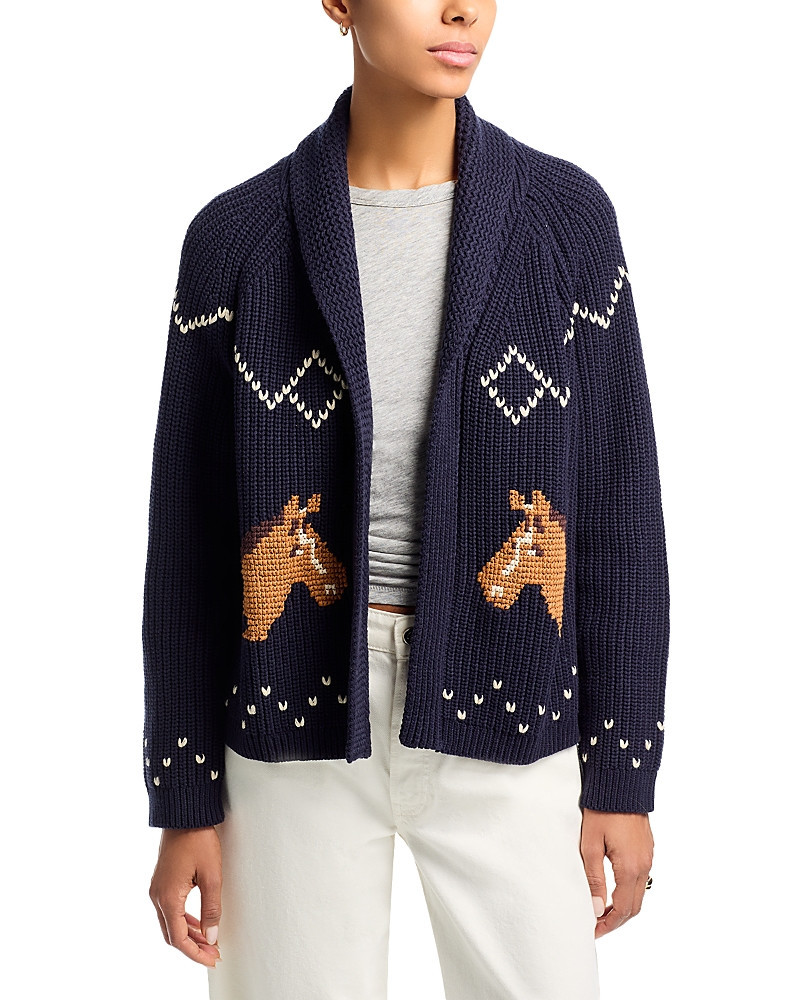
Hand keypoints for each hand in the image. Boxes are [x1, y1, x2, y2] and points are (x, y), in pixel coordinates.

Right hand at [149, 826, 222, 966]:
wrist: (184, 814)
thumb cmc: (198, 839)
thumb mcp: (212, 875)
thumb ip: (212, 909)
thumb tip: (211, 937)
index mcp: (168, 898)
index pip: (179, 939)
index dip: (196, 953)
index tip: (212, 959)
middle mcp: (157, 896)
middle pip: (172, 935)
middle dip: (192, 948)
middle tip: (213, 954)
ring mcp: (157, 889)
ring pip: (170, 923)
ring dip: (188, 935)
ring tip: (209, 942)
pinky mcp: (161, 882)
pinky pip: (169, 910)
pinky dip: (184, 921)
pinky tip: (198, 923)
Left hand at [579, 808, 653, 937]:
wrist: (621, 783)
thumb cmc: (602, 810)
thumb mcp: (591, 845)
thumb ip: (594, 878)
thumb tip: (596, 908)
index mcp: (630, 868)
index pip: (622, 909)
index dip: (608, 924)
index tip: (593, 930)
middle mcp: (644, 865)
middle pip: (634, 906)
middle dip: (616, 920)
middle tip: (596, 925)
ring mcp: (648, 856)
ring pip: (639, 893)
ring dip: (622, 906)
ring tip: (601, 909)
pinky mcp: (647, 848)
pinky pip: (641, 879)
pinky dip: (628, 891)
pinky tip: (612, 889)